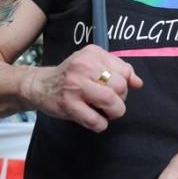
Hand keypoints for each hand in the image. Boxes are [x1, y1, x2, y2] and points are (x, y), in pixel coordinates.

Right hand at [22, 44, 142, 131]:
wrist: (39, 85)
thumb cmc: (71, 76)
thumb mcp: (93, 64)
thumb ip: (118, 70)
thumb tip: (138, 83)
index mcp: (93, 53)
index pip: (125, 71)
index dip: (125, 84)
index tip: (113, 89)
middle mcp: (84, 66)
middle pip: (121, 87)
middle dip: (120, 100)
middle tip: (108, 102)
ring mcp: (75, 85)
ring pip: (113, 103)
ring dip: (113, 113)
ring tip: (104, 112)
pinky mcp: (68, 104)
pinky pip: (97, 121)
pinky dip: (100, 124)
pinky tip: (93, 119)